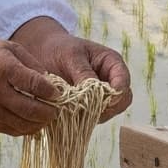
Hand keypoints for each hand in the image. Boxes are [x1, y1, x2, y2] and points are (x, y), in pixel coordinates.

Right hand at [0, 38, 61, 136]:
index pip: (34, 84)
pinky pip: (12, 130)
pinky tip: (33, 121)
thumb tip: (52, 84)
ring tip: (47, 116)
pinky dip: (27, 128)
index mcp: (3, 69)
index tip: (59, 94)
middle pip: (30, 109)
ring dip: (40, 123)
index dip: (51, 92)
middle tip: (57, 110)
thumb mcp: (10, 49)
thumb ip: (32, 64)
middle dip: (49, 112)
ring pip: (23, 124)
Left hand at [12, 20, 134, 117]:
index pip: (123, 81)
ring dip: (94, 114)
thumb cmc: (60, 49)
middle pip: (121, 101)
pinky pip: (93, 117)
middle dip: (108, 107)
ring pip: (109, 112)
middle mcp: (110, 81)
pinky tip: (70, 113)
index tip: (105, 101)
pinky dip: (84, 118)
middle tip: (88, 109)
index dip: (117, 93)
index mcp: (112, 63)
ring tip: (74, 109)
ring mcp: (101, 96)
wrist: (44, 54)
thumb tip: (94, 92)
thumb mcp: (71, 56)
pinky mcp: (90, 106)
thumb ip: (83, 72)